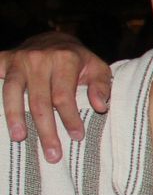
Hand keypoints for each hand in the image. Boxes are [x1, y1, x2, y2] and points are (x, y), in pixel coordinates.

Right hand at [0, 34, 110, 161]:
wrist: (54, 39)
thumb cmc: (79, 60)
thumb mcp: (97, 68)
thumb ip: (101, 86)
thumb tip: (100, 106)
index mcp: (64, 60)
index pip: (64, 96)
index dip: (70, 118)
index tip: (77, 137)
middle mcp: (39, 58)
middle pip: (39, 101)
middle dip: (46, 130)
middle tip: (52, 155)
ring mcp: (18, 59)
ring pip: (12, 92)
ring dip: (14, 117)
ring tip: (19, 138)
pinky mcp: (3, 60)